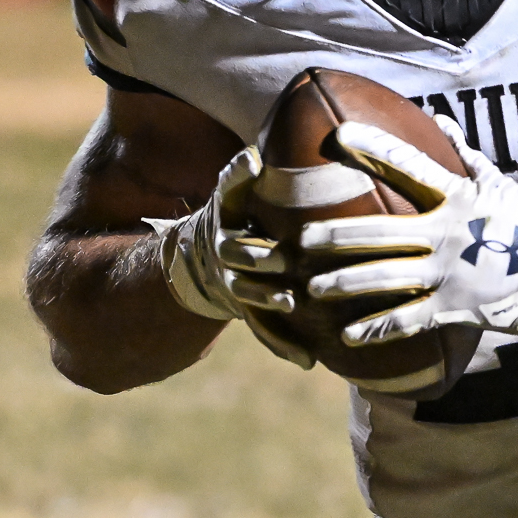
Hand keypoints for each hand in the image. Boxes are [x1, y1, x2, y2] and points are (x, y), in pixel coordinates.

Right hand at [149, 147, 315, 368]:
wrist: (209, 255)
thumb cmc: (233, 214)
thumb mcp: (231, 194)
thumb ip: (238, 176)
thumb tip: (253, 156)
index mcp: (226, 232)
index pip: (234, 232)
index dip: (252, 241)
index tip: (274, 245)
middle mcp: (227, 263)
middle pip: (241, 267)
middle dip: (263, 268)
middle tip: (285, 270)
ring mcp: (239, 290)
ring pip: (251, 302)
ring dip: (271, 308)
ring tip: (292, 306)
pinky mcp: (253, 313)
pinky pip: (267, 333)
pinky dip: (285, 347)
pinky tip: (308, 362)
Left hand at [298, 119, 517, 342]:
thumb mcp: (497, 183)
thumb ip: (464, 154)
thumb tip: (440, 120)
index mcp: (456, 196)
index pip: (408, 166)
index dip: (374, 148)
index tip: (339, 135)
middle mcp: (446, 232)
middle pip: (380, 231)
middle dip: (335, 235)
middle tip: (300, 240)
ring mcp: (448, 271)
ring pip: (385, 278)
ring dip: (344, 283)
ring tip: (311, 289)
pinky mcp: (453, 305)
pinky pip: (408, 319)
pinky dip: (377, 328)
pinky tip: (348, 336)